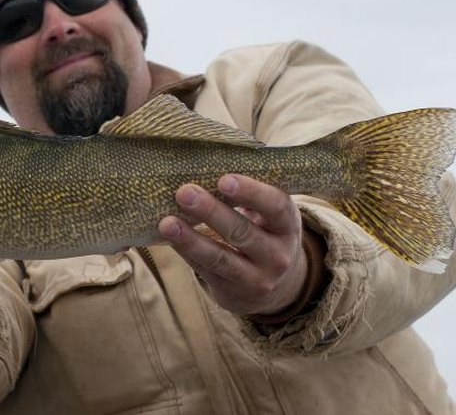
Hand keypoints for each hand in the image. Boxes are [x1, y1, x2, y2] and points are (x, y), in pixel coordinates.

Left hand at [158, 174, 306, 315]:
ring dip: (191, 239)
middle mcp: (278, 255)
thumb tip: (208, 164)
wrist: (273, 285)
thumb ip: (250, 194)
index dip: (251, 192)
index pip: (275, 206)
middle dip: (211, 212)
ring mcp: (256, 278)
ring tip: (167, 222)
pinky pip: (205, 269)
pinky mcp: (232, 291)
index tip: (224, 180)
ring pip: (220, 257)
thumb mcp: (269, 215)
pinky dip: (185, 251)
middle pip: (242, 232)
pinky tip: (168, 236)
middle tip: (185, 192)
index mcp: (288, 225)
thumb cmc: (263, 231)